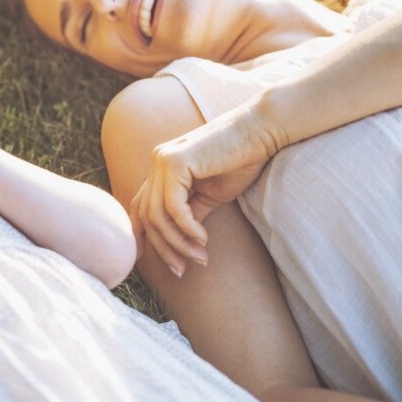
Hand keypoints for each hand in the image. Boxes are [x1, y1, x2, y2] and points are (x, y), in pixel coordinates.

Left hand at [130, 104, 278, 277]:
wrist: (261, 131)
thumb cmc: (241, 160)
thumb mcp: (210, 195)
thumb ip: (190, 215)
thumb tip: (179, 243)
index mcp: (162, 169)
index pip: (140, 207)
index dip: (144, 238)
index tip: (162, 264)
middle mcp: (156, 162)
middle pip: (146, 216)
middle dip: (163, 248)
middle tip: (182, 270)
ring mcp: (162, 160)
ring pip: (156, 214)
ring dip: (178, 242)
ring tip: (200, 256)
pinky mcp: (175, 162)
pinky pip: (173, 206)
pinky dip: (186, 228)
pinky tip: (203, 238)